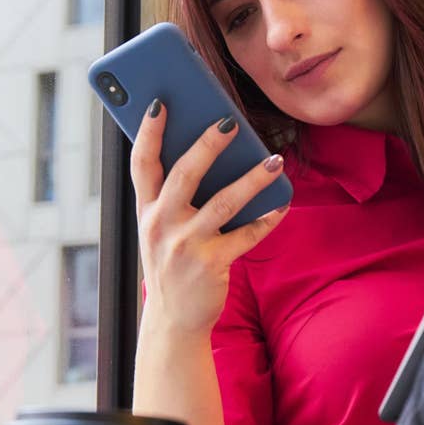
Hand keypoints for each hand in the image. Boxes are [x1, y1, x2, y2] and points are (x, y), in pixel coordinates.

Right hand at [131, 99, 289, 334]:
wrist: (173, 321)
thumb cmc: (172, 263)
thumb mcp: (160, 229)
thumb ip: (173, 196)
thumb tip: (210, 150)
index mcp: (146, 210)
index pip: (141, 163)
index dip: (148, 132)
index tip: (160, 103)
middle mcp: (160, 225)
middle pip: (183, 175)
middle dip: (207, 145)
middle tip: (229, 120)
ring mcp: (185, 246)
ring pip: (222, 203)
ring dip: (251, 179)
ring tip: (273, 160)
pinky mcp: (211, 265)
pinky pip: (246, 236)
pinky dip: (267, 219)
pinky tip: (282, 203)